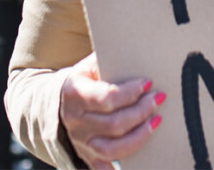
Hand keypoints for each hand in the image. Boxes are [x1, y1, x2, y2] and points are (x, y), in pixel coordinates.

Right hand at [59, 52, 164, 169]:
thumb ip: (106, 61)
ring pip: (114, 149)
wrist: (55, 104)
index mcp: (74, 94)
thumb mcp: (86, 66)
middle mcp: (75, 121)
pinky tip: (144, 155)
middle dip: (141, 110)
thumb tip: (134, 55)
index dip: (130, 92)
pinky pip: (106, 169)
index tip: (147, 83)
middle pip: (115, 123)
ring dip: (140, 135)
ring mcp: (82, 143)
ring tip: (156, 121)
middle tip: (158, 99)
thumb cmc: (80, 81)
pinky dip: (125, 166)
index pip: (107, 97)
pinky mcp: (88, 158)